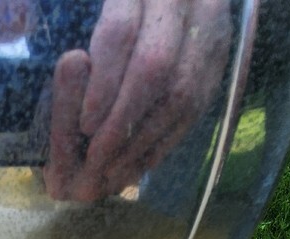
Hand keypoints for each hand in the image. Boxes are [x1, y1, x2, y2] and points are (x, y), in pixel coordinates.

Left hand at [44, 0, 230, 201]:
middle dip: (122, 121)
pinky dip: (165, 140)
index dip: (102, 83)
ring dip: (143, 139)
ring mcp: (210, 28)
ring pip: (181, 91)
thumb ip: (69, 38)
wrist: (169, 4)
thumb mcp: (78, 8)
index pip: (121, 32)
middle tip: (96, 158)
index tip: (84, 124)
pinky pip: (197, 105)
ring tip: (112, 171)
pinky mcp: (221, 57)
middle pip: (155, 66)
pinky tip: (138, 164)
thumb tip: (73, 64)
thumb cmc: (99, 10)